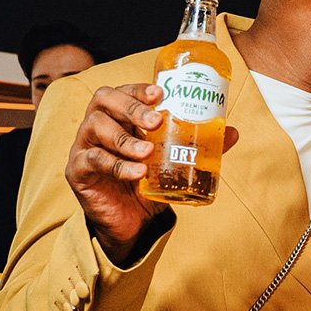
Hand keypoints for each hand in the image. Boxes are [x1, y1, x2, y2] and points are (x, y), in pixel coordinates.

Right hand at [66, 83, 238, 263]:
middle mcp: (98, 125)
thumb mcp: (173, 161)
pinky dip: (117, 166)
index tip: (160, 93)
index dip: (138, 88)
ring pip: (96, 126)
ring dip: (125, 138)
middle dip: (132, 107)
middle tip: (156, 121)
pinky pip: (92, 161)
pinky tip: (137, 173)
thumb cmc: (149, 182)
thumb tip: (232, 132)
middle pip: (104, 100)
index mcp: (119, 116)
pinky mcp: (78, 171)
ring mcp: (84, 146)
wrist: (132, 222)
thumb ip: (198, 146)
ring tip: (148, 152)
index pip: (123, 91)